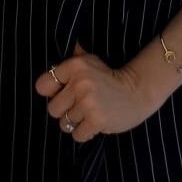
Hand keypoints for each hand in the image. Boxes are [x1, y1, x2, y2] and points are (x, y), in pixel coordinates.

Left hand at [37, 43, 163, 143]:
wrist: (138, 90)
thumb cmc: (111, 77)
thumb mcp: (91, 61)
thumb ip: (73, 56)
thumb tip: (65, 46)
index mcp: (75, 66)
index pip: (42, 86)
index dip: (52, 93)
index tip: (64, 93)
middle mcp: (79, 83)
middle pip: (52, 109)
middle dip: (64, 111)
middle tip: (79, 107)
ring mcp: (88, 102)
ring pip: (65, 124)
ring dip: (76, 123)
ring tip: (89, 114)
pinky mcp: (97, 120)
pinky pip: (77, 135)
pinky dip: (85, 133)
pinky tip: (94, 123)